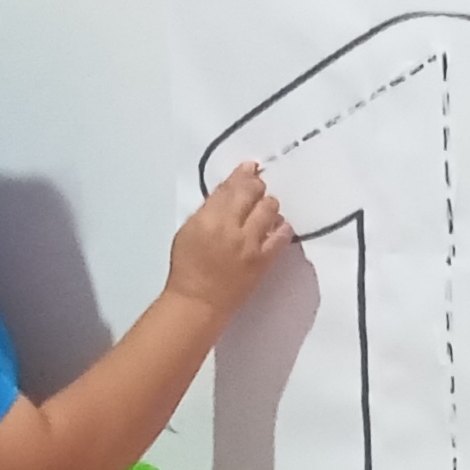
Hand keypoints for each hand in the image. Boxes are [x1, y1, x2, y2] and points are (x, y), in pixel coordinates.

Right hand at [164, 162, 292, 315]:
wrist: (199, 302)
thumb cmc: (188, 268)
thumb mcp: (188, 231)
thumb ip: (207, 210)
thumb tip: (226, 193)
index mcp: (207, 218)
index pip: (230, 187)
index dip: (242, 174)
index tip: (249, 167)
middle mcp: (230, 227)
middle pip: (252, 192)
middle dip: (257, 185)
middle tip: (258, 185)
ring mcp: (250, 243)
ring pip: (270, 208)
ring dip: (269, 204)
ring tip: (265, 207)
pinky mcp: (264, 259)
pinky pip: (282, 235)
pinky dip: (281, 226)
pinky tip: (278, 225)